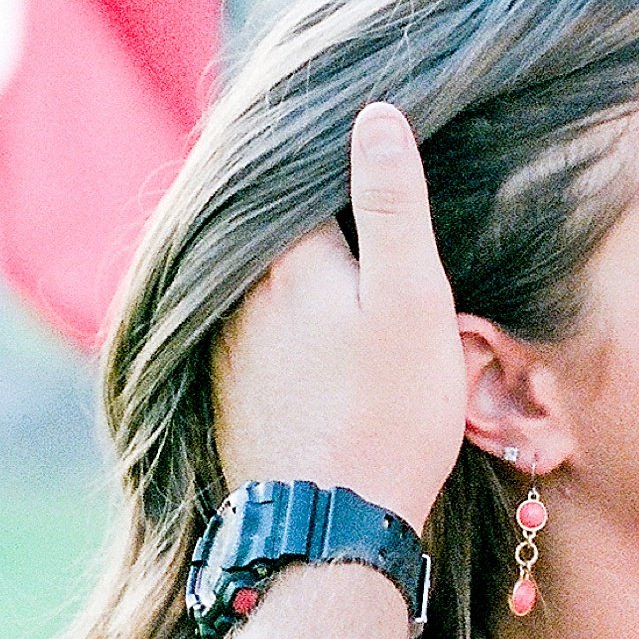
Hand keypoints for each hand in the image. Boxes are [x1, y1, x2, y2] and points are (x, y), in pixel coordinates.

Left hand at [211, 104, 464, 529]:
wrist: (331, 524)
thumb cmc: (387, 410)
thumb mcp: (412, 298)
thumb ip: (393, 205)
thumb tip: (375, 114)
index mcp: (288, 258)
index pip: (290, 176)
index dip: (319, 152)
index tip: (339, 124)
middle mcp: (240, 294)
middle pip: (268, 230)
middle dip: (299, 211)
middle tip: (333, 183)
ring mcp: (226, 348)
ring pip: (254, 285)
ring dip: (282, 271)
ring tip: (323, 260)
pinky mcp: (227, 396)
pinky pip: (246, 335)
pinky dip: (272, 324)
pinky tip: (302, 337)